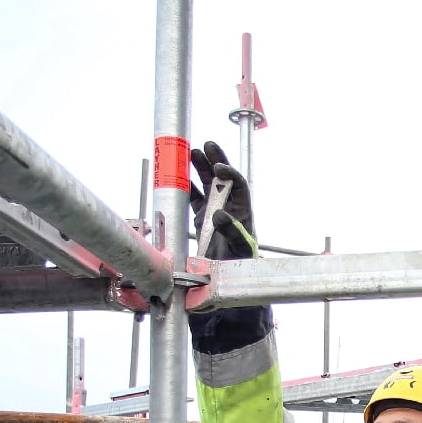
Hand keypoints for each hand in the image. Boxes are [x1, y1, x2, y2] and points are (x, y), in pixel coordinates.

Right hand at [190, 141, 255, 260]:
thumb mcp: (240, 247)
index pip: (239, 185)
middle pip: (222, 179)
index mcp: (242, 210)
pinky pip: (194, 198)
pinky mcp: (201, 218)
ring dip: (200, 169)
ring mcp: (214, 211)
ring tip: (191, 153)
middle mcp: (228, 207)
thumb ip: (232, 231)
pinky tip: (179, 177)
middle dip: (214, 161)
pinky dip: (187, 188)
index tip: (219, 168)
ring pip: (207, 185)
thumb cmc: (240, 262)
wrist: (227, 276)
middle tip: (206, 146)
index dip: (230, 173)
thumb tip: (219, 214)